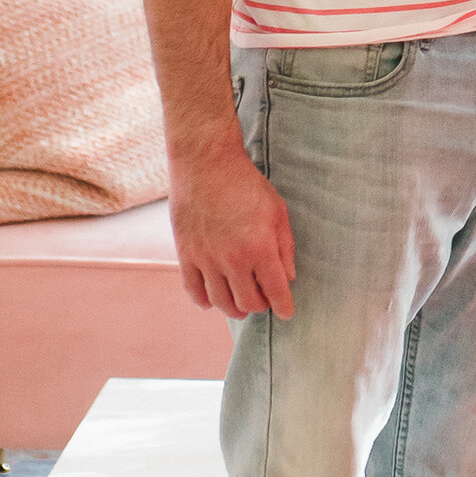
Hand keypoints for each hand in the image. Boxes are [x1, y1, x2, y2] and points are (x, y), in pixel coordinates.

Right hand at [172, 140, 296, 318]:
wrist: (206, 164)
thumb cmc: (246, 184)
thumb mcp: (278, 211)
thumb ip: (285, 247)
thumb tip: (288, 278)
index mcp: (260, 249)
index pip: (276, 292)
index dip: (284, 307)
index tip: (287, 312)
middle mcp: (233, 260)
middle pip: (248, 303)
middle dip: (260, 306)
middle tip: (264, 299)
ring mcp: (207, 259)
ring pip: (221, 303)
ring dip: (234, 308)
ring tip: (241, 303)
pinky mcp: (186, 255)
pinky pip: (194, 292)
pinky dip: (205, 302)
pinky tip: (214, 298)